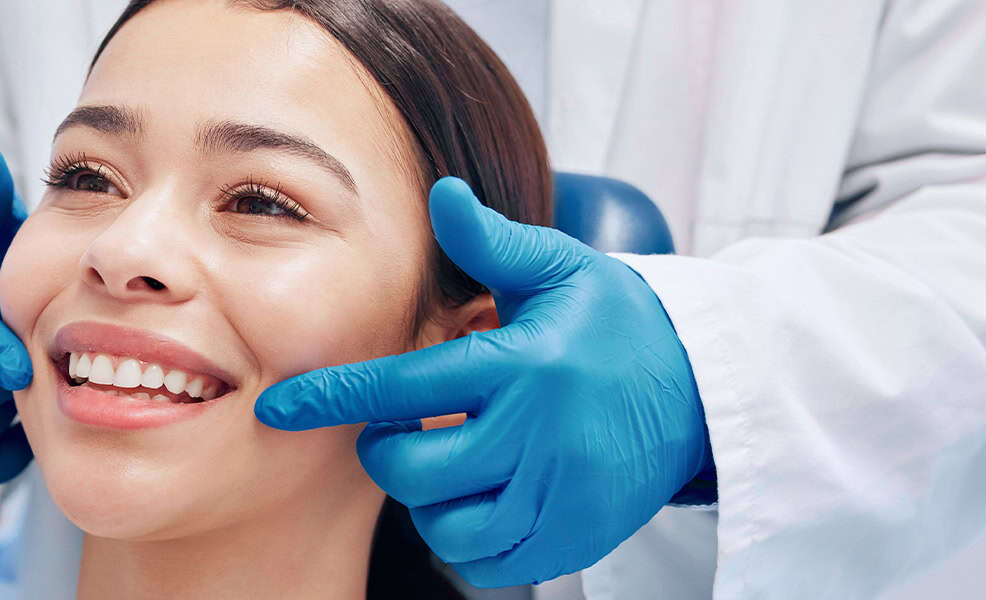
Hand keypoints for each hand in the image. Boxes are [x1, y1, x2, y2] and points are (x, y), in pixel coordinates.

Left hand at [255, 177, 711, 586]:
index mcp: (522, 365)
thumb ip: (493, 243)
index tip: (279, 408)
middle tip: (407, 428)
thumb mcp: (563, 269)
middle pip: (413, 470)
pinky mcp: (574, 537)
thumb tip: (441, 195)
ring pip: (445, 524)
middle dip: (387, 452)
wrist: (706, 390)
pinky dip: (467, 537)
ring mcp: (558, 495)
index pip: (403, 388)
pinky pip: (488, 560)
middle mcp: (537, 436)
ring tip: (450, 460)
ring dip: (427, 498)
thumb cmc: (618, 323)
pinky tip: (480, 497)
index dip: (333, 400)